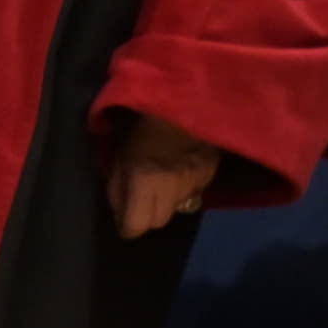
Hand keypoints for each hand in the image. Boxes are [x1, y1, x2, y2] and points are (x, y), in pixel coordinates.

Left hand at [104, 112, 221, 241]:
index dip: (127, 228)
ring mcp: (195, 182)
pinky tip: (179, 171)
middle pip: (158, 222)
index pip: (137, 226)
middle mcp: (172, 186)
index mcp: (145, 180)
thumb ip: (116, 189)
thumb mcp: (119, 156)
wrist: (184, 100)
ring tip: (162, 181)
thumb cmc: (142, 126)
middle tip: (142, 200)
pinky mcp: (210, 175)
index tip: (124, 222)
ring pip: (178, 209)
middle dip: (147, 216)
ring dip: (167, 202)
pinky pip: (193, 194)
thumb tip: (120, 216)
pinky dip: (184, 189)